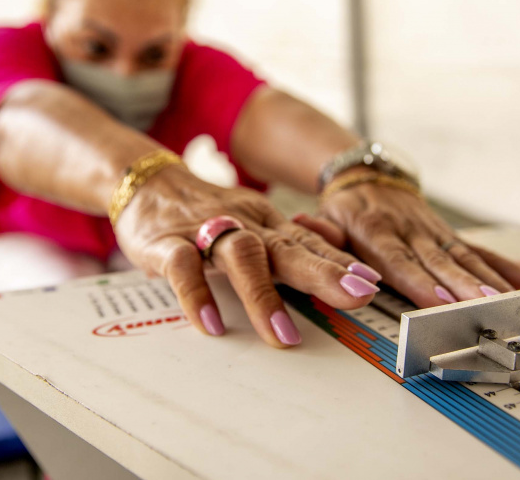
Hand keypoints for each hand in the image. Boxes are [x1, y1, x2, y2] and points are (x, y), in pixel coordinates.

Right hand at [113, 166, 383, 347]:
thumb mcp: (254, 223)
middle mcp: (244, 224)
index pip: (311, 243)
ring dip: (263, 295)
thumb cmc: (207, 213)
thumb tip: (337, 251)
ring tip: (282, 335)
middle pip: (288, 247)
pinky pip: (183, 267)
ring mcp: (206, 232)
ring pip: (241, 256)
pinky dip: (197, 295)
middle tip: (355, 297)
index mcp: (267, 223)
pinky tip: (211, 324)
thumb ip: (292, 240)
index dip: (343, 262)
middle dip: (324, 273)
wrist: (146, 184)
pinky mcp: (167, 244)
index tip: (373, 284)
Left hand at [304, 174, 519, 307]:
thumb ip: (320, 236)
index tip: (442, 302)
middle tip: (490, 309)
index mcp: (374, 228)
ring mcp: (433, 230)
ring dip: (492, 282)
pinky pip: (481, 250)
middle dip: (467, 287)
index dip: (421, 281)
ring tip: (514, 303)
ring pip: (465, 257)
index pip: (399, 258)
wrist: (363, 175)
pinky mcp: (448, 233)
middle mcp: (408, 228)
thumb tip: (314, 239)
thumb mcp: (323, 220)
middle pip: (440, 261)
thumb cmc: (340, 210)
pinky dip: (507, 268)